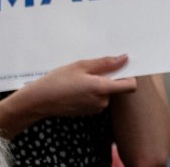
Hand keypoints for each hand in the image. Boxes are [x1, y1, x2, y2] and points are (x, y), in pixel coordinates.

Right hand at [17, 55, 137, 121]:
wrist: (39, 101)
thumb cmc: (57, 81)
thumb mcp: (81, 66)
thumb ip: (105, 63)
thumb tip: (124, 59)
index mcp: (101, 89)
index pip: (130, 85)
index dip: (130, 74)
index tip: (122, 65)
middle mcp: (102, 102)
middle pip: (117, 87)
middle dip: (109, 76)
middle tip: (92, 68)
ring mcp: (95, 108)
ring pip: (106, 92)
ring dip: (99, 83)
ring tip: (81, 77)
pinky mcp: (88, 111)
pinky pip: (98, 98)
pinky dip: (92, 91)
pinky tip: (77, 86)